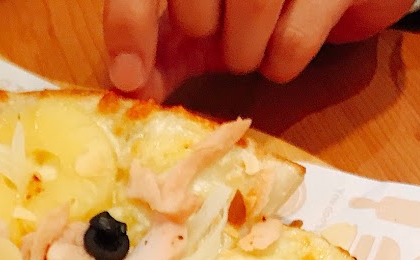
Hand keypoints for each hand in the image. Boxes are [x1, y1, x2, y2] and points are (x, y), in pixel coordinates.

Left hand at [104, 0, 414, 97]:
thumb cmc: (258, 7)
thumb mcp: (197, 29)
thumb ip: (158, 55)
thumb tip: (126, 91)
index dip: (128, 25)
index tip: (130, 78)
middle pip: (197, 2)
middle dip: (204, 34)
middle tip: (222, 37)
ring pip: (252, 8)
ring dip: (245, 51)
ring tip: (255, 46)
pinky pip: (293, 38)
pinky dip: (282, 61)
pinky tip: (285, 49)